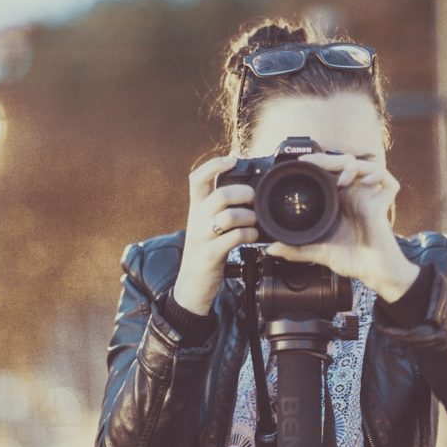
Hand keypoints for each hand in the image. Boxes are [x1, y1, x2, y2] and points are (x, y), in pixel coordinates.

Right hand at [172, 152, 258, 315]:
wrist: (192, 286)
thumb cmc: (206, 252)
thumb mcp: (208, 226)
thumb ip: (221, 208)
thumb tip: (246, 188)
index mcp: (196, 209)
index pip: (198, 178)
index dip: (215, 165)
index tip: (233, 160)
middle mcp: (196, 220)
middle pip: (219, 195)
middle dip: (242, 193)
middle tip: (254, 199)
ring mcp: (201, 238)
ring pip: (227, 216)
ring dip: (248, 217)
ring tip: (254, 222)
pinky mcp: (209, 255)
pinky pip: (232, 238)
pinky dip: (248, 235)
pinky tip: (252, 237)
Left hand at [264, 152, 419, 301]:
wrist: (373, 273)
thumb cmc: (352, 260)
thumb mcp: (318, 252)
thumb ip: (296, 249)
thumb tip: (271, 249)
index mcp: (339, 201)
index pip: (329, 173)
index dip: (318, 163)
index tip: (301, 162)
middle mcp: (355, 195)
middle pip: (345, 164)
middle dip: (330, 159)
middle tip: (313, 162)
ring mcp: (370, 197)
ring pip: (365, 166)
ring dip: (352, 166)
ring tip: (341, 179)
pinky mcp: (384, 203)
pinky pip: (387, 180)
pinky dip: (377, 175)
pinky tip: (365, 182)